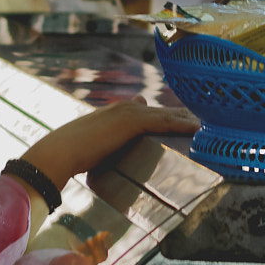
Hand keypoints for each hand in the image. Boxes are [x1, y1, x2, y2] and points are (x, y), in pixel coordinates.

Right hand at [21, 101, 199, 191]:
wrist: (61, 151)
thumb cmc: (71, 155)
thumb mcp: (93, 148)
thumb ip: (105, 148)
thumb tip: (108, 156)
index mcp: (113, 112)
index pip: (145, 110)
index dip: (163, 115)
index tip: (179, 119)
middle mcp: (123, 107)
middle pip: (159, 110)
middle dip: (179, 116)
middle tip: (198, 121)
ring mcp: (128, 112)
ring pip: (165, 114)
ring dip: (185, 119)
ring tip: (203, 125)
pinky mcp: (131, 122)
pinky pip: (163, 122)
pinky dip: (180, 125)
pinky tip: (195, 129)